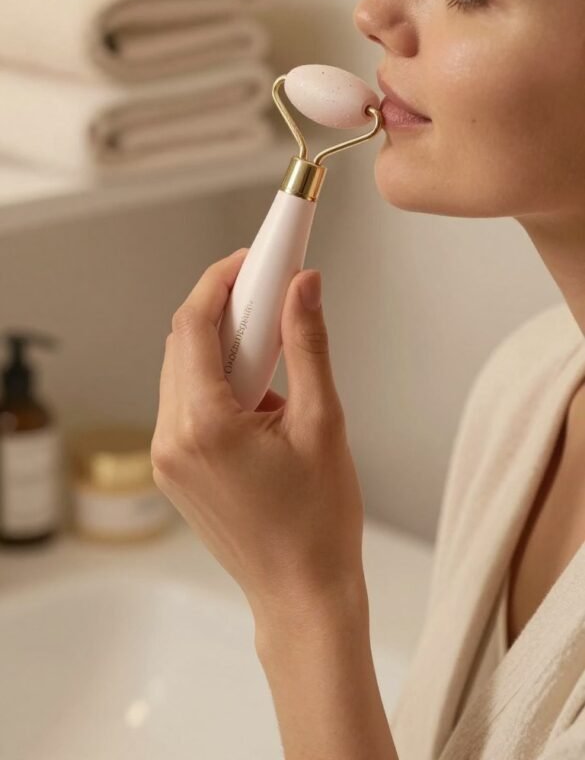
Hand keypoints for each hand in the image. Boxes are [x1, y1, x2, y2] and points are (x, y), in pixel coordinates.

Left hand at [151, 248, 366, 623]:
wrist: (302, 595)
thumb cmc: (318, 523)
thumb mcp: (323, 421)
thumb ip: (308, 344)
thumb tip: (303, 285)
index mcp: (204, 424)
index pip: (195, 324)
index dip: (221, 280)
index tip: (251, 258)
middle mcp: (172, 439)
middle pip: (183, 343)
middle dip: (224, 308)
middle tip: (269, 291)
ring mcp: (167, 458)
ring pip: (182, 371)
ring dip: (222, 345)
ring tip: (273, 346)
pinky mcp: (175, 470)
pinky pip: (186, 403)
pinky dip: (216, 380)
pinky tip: (260, 389)